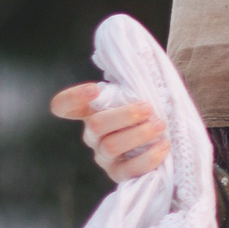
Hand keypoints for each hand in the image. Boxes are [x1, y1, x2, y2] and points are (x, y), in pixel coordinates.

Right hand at [51, 82, 168, 182]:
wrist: (164, 139)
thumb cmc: (147, 112)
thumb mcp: (136, 95)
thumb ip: (129, 82)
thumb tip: (135, 53)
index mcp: (91, 112)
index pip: (63, 105)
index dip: (73, 98)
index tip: (94, 90)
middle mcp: (92, 135)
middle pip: (96, 125)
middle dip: (124, 115)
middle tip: (148, 109)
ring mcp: (104, 157)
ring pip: (111, 146)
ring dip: (139, 134)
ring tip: (160, 125)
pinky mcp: (119, 174)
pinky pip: (129, 169)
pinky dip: (148, 157)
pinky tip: (164, 146)